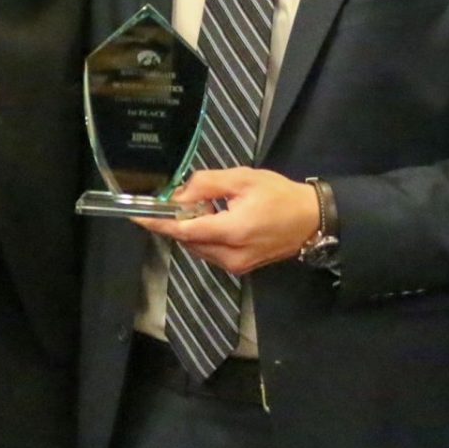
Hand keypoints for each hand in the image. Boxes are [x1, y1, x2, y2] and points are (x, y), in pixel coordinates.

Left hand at [132, 168, 319, 275]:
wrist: (312, 220)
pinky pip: (210, 252)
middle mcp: (231, 255)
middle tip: (178, 199)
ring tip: (204, 207)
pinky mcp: (240, 268)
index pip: (184, 230)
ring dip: (191, 229)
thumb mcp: (242, 179)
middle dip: (177, 221)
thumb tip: (177, 194)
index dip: (157, 223)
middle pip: (188, 240)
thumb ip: (206, 185)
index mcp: (232, 231)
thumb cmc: (279, 195)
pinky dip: (204, 237)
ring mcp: (236, 265)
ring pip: (197, 248)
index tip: (136, 216)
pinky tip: (214, 219)